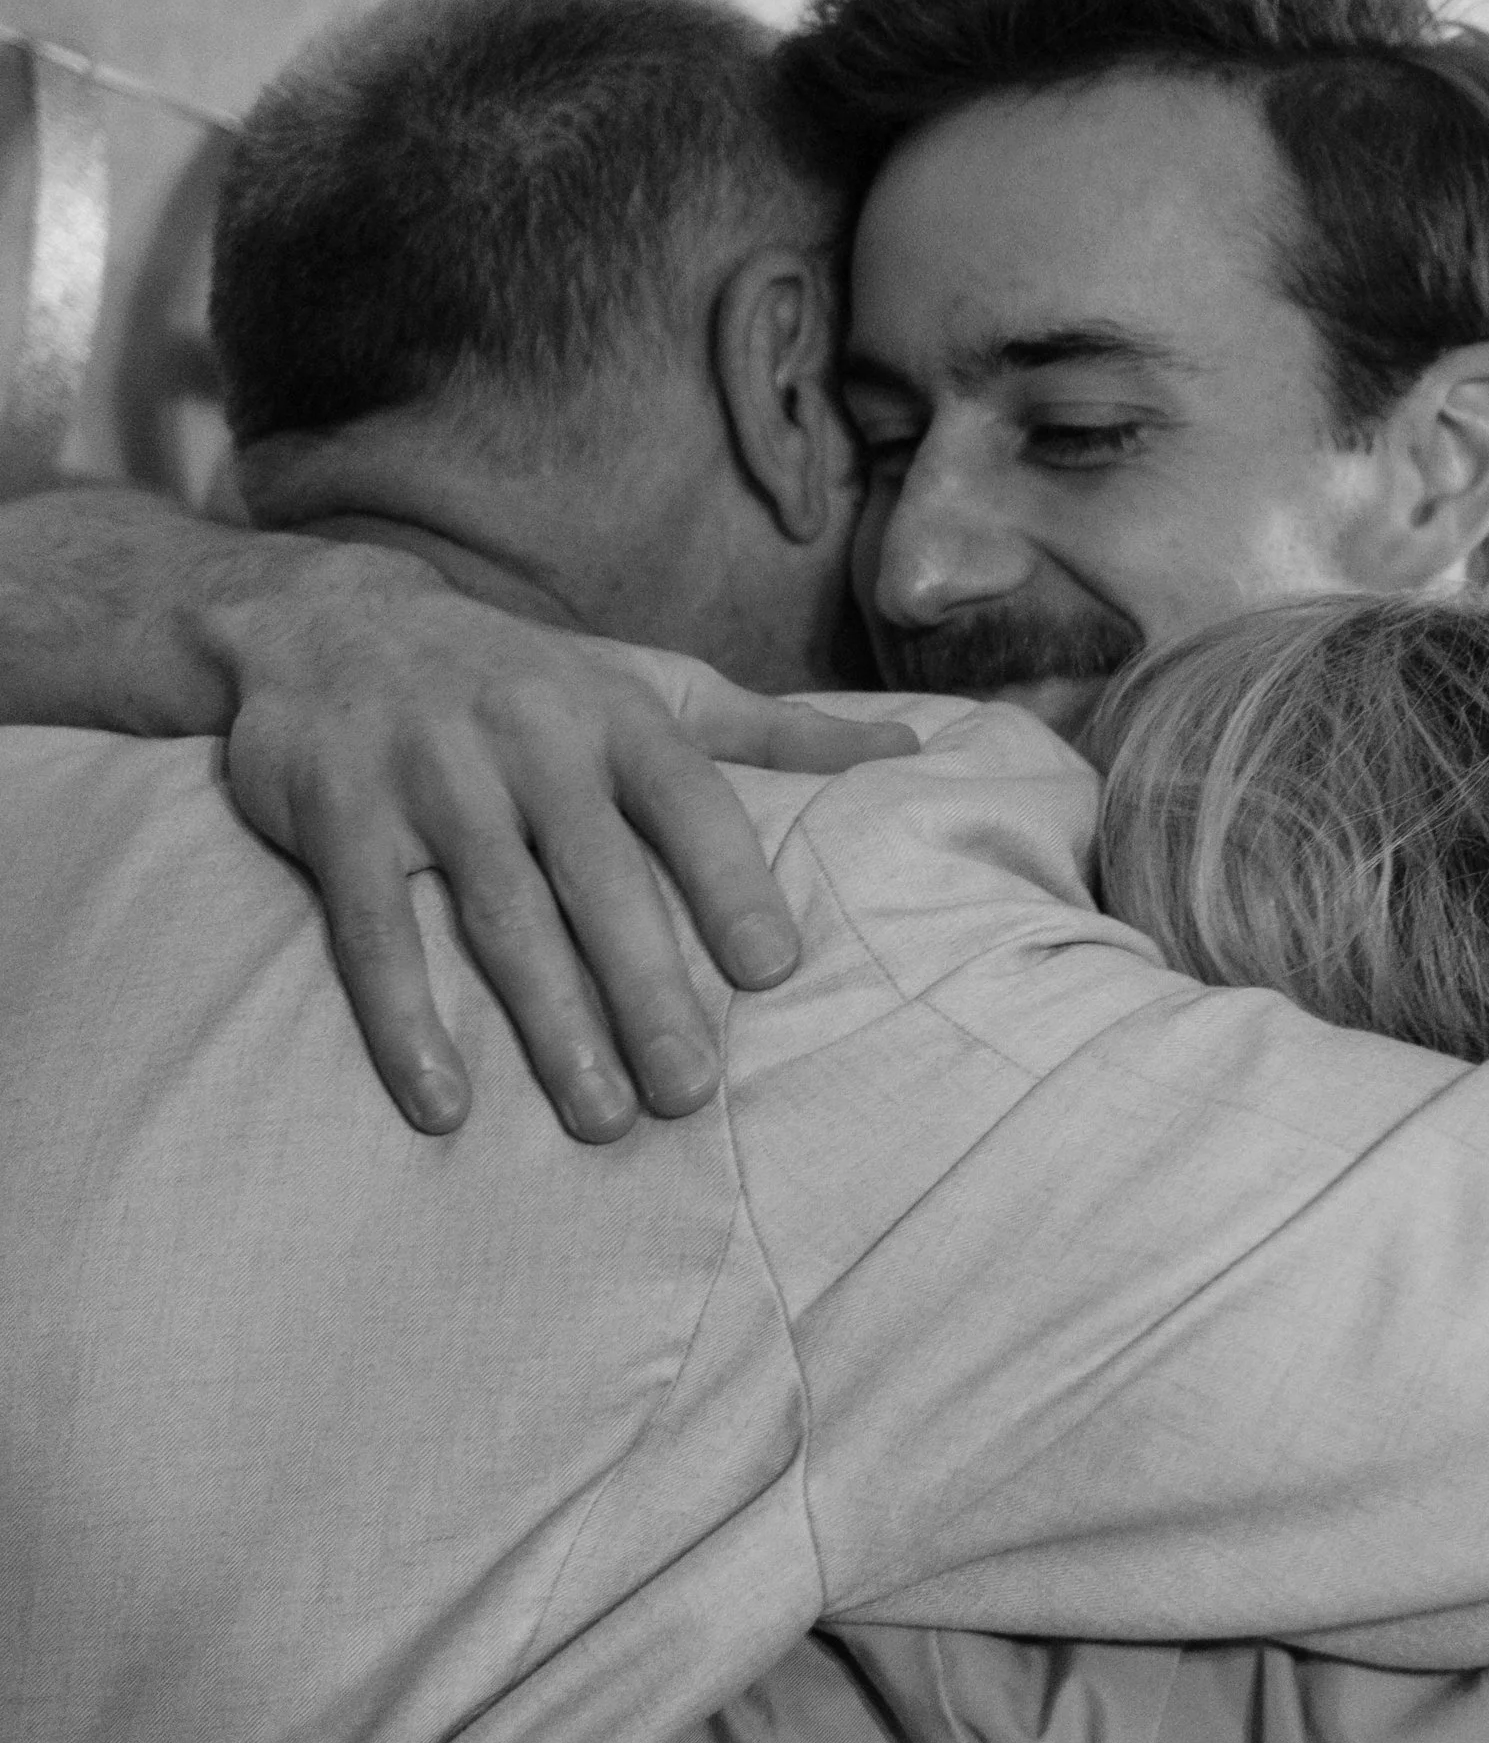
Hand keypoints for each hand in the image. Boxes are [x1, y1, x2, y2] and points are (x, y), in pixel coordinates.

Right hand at [212, 542, 916, 1138]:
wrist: (325, 620)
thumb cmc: (526, 678)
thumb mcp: (649, 682)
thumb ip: (773, 734)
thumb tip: (910, 755)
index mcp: (614, 714)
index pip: (687, 798)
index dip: (730, 881)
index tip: (773, 972)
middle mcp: (526, 738)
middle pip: (598, 878)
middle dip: (647, 989)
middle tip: (690, 1095)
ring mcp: (428, 775)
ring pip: (499, 914)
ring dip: (549, 1024)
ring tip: (601, 1121)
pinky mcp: (335, 815)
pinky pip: (373, 931)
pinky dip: (404, 1020)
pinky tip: (443, 1104)